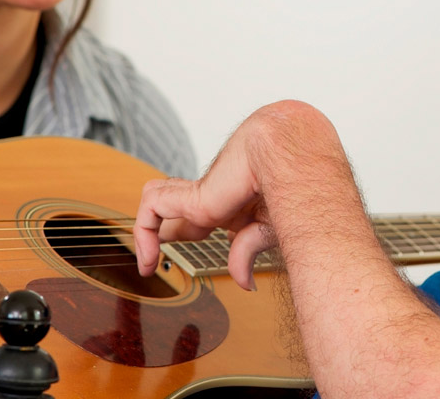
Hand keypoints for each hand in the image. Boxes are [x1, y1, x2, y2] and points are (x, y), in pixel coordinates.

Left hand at [133, 100, 337, 288]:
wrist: (292, 155)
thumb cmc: (295, 184)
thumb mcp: (270, 228)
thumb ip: (248, 250)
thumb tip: (244, 283)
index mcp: (238, 202)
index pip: (204, 215)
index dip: (188, 233)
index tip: (190, 254)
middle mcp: (218, 194)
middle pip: (178, 208)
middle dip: (164, 230)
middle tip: (149, 259)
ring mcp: (205, 192)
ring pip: (160, 199)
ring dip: (147, 229)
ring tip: (147, 261)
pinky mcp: (194, 196)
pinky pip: (153, 208)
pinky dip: (145, 233)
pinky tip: (152, 260)